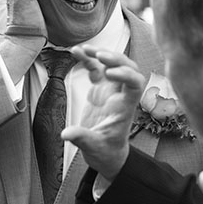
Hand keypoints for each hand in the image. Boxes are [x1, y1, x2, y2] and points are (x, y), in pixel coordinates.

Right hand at [61, 44, 145, 181]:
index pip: (135, 84)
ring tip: (84, 49)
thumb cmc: (106, 152)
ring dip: (100, 54)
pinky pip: (96, 69)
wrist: (106, 154)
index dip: (126, 74)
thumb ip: (81, 138)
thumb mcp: (93, 148)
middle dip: (115, 58)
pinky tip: (76, 52)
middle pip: (128, 68)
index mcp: (125, 107)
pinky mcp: (99, 90)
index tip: (109, 73)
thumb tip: (66, 134)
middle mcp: (120, 95)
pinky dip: (88, 59)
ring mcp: (110, 91)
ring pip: (112, 64)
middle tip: (99, 55)